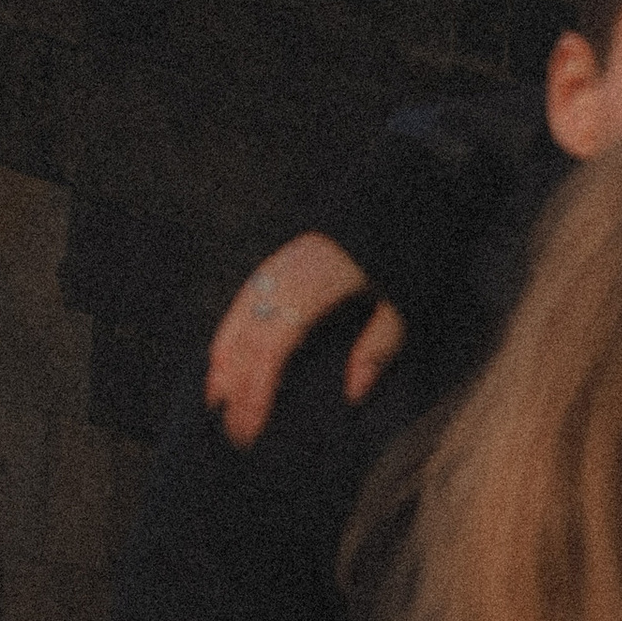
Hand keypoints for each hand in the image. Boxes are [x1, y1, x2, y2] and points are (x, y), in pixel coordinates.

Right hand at [205, 233, 406, 445]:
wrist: (403, 193)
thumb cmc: (406, 250)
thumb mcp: (404, 302)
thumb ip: (378, 346)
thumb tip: (353, 393)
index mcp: (315, 284)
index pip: (274, 345)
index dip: (257, 389)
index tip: (249, 427)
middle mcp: (289, 272)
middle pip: (250, 334)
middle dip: (236, 384)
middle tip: (231, 427)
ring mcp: (283, 261)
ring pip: (240, 313)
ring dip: (224, 357)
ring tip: (215, 396)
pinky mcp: (284, 256)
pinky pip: (246, 296)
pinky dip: (231, 327)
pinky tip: (226, 351)